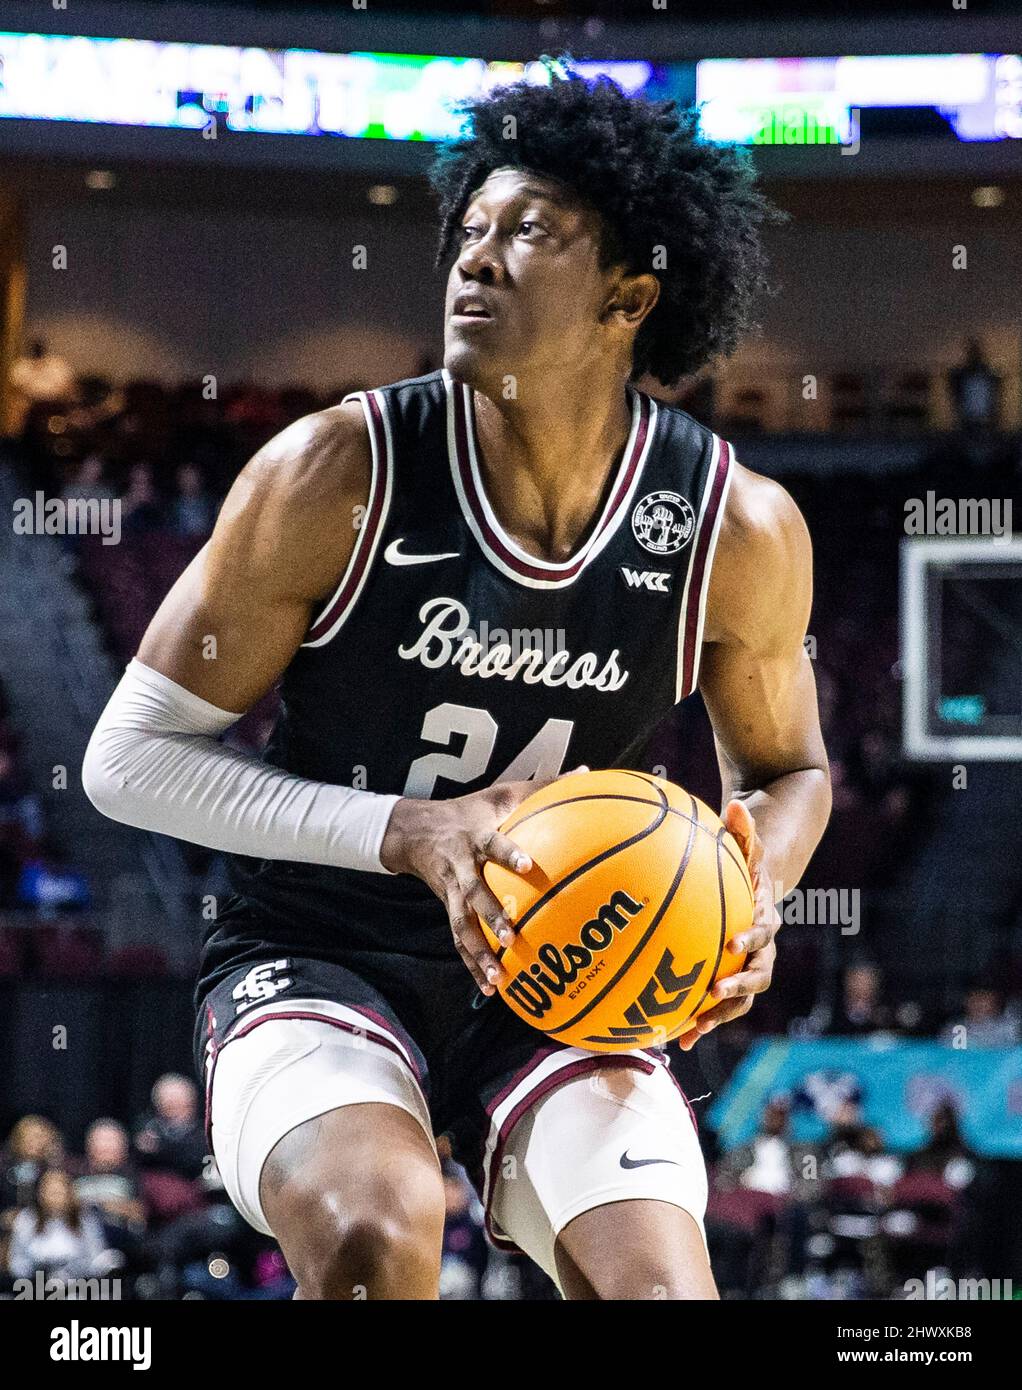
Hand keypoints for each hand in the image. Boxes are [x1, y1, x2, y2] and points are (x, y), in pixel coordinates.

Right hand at [380, 768, 586, 993]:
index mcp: (477, 837)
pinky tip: (492, 989)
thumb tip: (587, 772)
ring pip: (462, 926)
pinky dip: (474, 966)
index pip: (493, 845)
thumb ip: (544, 786)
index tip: (526, 866)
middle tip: (511, 937)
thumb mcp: (502, 793)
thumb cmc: (471, 811)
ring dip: (479, 953)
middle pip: (474, 894)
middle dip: (491, 917)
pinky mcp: (450, 908)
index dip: (507, 854)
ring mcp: (453, 892)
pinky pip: (460, 941)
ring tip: (499, 978)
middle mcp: (462, 867)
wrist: (416, 831)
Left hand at [677, 799, 779, 1050]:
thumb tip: (736, 803)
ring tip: (688, 1031)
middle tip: (713, 995)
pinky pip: (713, 1004)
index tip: (731, 945)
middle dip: (736, 989)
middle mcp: (760, 949)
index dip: (750, 939)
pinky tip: (668, 1038)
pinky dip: (694, 1020)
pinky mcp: (727, 980)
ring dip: (716, 1017)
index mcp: (766, 919)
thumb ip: (743, 830)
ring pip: (738, 999)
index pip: (764, 933)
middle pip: (757, 977)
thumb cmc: (745, 865)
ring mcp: (745, 968)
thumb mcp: (746, 845)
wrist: (759, 889)